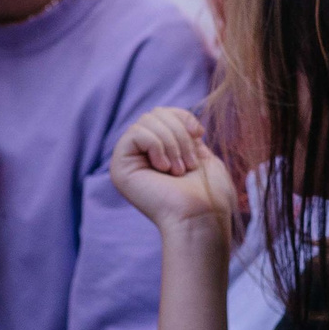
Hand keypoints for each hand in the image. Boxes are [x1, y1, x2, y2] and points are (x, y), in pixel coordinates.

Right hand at [109, 108, 234, 235]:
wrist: (201, 216)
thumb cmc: (208, 193)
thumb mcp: (199, 152)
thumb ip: (184, 132)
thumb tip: (177, 117)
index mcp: (158, 151)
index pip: (162, 113)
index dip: (181, 117)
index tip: (199, 134)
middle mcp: (140, 155)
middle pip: (154, 114)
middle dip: (178, 133)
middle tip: (189, 164)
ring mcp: (128, 161)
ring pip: (146, 121)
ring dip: (171, 143)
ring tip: (179, 170)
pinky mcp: (120, 167)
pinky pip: (136, 133)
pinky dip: (157, 146)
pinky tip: (163, 169)